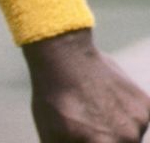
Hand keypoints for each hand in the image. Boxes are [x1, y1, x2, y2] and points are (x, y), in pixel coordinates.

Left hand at [24, 30, 149, 141]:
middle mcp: (126, 139)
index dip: (92, 142)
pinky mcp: (146, 106)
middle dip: (103, 140)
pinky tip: (106, 102)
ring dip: (116, 133)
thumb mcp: (52, 136)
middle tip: (89, 127)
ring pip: (130, 139)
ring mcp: (138, 123)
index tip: (89, 138)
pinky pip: (139, 121)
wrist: (66, 58)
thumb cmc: (54, 100)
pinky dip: (125, 117)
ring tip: (94, 113)